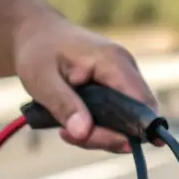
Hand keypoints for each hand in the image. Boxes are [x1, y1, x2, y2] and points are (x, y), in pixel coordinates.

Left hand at [13, 11, 158, 153]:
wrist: (37, 33)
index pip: (141, 103)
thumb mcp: (41, 79)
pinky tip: (74, 124)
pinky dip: (99, 127)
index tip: (115, 146)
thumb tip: (84, 133)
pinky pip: (118, 116)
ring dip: (100, 134)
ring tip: (66, 129)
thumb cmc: (38, 52)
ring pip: (128, 121)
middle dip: (107, 136)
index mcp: (113, 61)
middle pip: (137, 117)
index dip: (137, 130)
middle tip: (70, 136)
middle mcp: (127, 68)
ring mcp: (124, 78)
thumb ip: (63, 105)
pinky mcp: (118, 87)